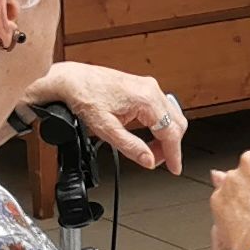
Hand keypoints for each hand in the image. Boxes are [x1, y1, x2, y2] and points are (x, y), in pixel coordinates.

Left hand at [30, 60, 185, 172]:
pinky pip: (162, 109)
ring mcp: (149, 86)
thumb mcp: (106, 129)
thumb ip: (131, 147)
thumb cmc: (85, 97)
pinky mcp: (144, 87)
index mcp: (146, 99)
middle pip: (176, 124)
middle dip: (169, 146)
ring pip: (171, 117)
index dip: (173, 154)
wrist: (73, 80)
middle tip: (156, 161)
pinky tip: (149, 135)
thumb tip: (148, 160)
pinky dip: (160, 125)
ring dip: (165, 136)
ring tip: (150, 150)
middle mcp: (151, 89)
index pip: (171, 131)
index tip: (174, 169)